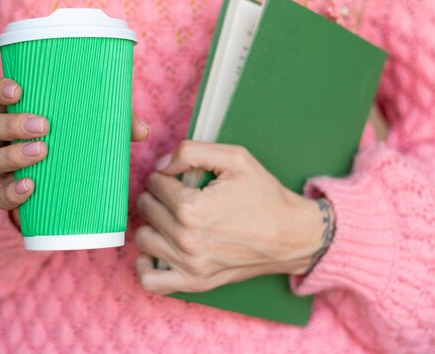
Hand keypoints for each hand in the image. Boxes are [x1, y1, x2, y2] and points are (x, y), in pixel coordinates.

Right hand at [0, 77, 150, 226]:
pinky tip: (30, 188)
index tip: (18, 90)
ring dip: (13, 156)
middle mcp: (1, 137)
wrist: (72, 176)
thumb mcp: (96, 122)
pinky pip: (0, 196)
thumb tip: (143, 130)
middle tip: (43, 125)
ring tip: (42, 153)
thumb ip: (118, 119)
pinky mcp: (10, 192)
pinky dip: (11, 194)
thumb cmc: (79, 135)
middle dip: (11, 124)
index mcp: (13, 110)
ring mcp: (2, 165)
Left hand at [134, 140, 334, 293]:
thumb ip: (191, 151)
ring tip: (169, 217)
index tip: (177, 177)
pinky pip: (150, 281)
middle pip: (146, 208)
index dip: (164, 175)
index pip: (155, 184)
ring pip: (143, 238)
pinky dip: (145, 266)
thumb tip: (161, 165)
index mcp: (193, 208)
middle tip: (175, 193)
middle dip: (156, 195)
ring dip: (152, 224)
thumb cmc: (265, 196)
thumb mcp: (235, 158)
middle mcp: (187, 239)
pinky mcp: (194, 282)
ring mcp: (189, 265)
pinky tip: (158, 249)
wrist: (291, 236)